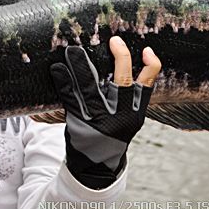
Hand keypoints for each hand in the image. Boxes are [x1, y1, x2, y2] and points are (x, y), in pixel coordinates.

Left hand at [50, 37, 160, 189]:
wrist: (95, 168)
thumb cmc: (110, 135)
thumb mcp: (126, 120)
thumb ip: (126, 97)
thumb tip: (121, 59)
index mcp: (135, 114)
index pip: (147, 86)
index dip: (150, 66)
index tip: (146, 49)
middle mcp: (120, 117)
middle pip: (122, 82)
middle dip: (121, 57)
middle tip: (114, 40)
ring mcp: (100, 121)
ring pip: (92, 88)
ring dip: (82, 66)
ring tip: (74, 50)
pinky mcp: (80, 124)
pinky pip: (71, 99)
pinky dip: (64, 82)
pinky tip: (58, 69)